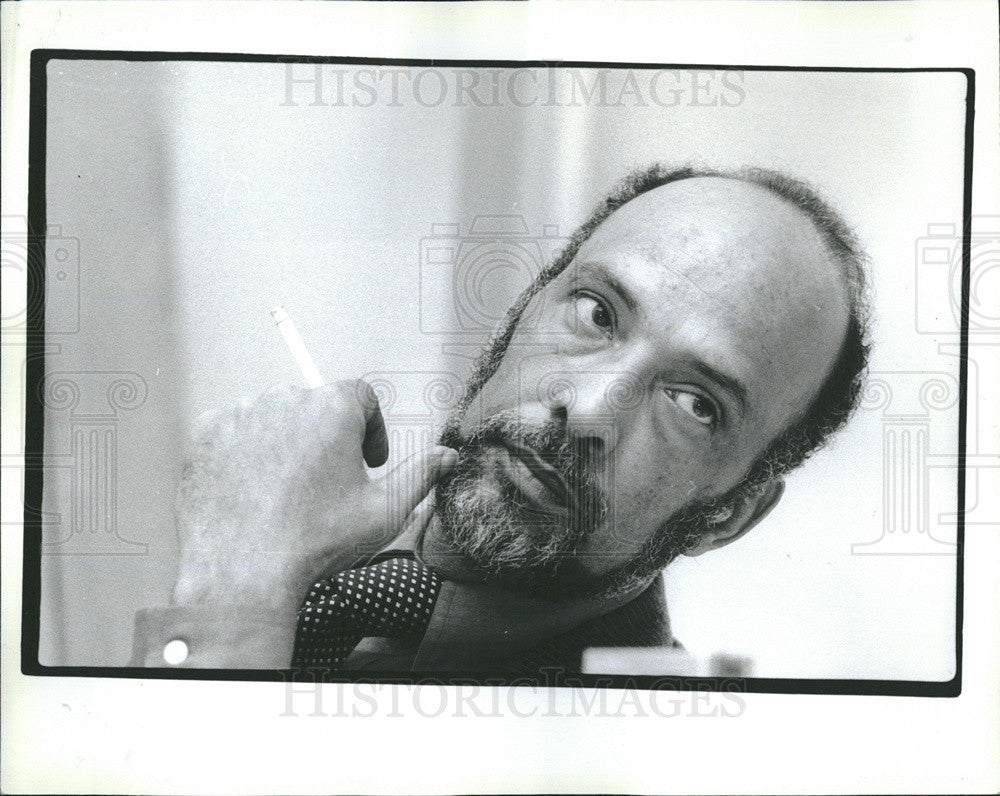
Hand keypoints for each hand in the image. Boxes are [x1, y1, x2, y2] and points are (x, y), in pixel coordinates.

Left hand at [171, 381, 456, 611]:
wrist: (242, 574)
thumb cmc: (315, 543)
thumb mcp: (386, 512)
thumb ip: (422, 474)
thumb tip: (447, 456)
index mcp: (333, 408)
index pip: (361, 397)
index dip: (371, 429)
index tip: (366, 460)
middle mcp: (285, 398)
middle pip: (316, 405)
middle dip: (326, 437)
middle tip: (326, 483)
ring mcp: (241, 413)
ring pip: (274, 417)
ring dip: (286, 442)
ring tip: (288, 490)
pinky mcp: (207, 432)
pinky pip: (235, 430)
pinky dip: (246, 452)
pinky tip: (255, 491)